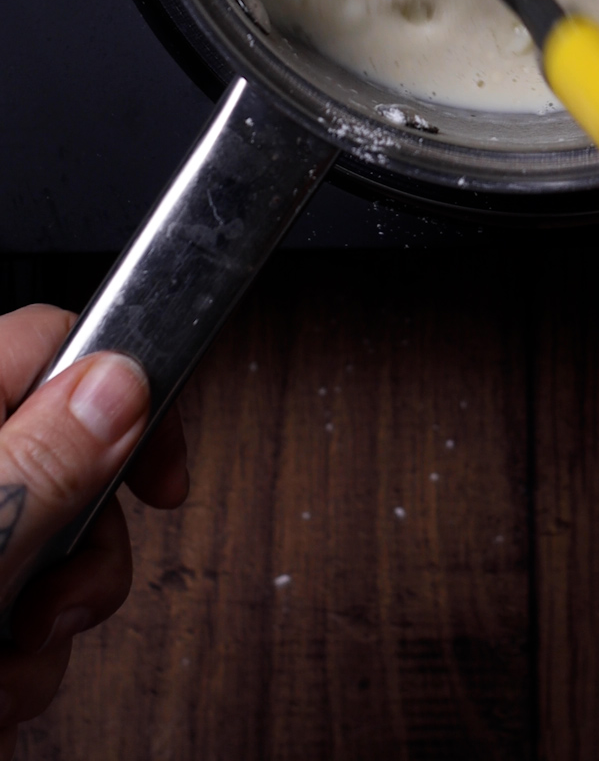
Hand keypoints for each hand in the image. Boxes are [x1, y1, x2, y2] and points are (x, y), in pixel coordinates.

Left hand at [0, 305, 188, 757]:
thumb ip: (42, 462)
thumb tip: (123, 384)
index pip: (61, 342)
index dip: (131, 393)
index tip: (163, 477)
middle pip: (76, 465)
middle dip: (85, 562)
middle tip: (52, 614)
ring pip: (52, 562)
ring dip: (40, 647)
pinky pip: (17, 625)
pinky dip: (10, 677)